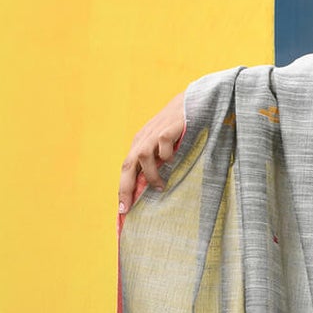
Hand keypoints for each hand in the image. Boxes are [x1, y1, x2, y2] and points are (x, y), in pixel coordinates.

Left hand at [119, 91, 186, 215]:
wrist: (190, 103)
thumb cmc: (178, 128)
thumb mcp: (163, 146)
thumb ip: (157, 161)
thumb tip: (152, 188)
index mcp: (139, 144)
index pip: (126, 169)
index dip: (123, 189)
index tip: (122, 210)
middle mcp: (143, 139)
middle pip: (128, 165)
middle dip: (125, 188)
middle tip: (127, 207)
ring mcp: (154, 133)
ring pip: (143, 157)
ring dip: (150, 175)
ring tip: (161, 186)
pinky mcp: (167, 129)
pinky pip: (162, 146)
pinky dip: (167, 155)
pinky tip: (175, 158)